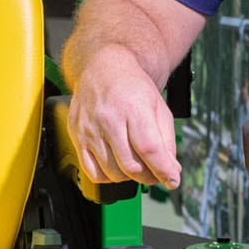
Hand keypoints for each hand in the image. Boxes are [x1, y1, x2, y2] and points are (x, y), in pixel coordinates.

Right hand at [66, 50, 180, 187]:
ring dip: (129, 176)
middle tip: (155, 172)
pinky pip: (92, 172)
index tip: (172, 180)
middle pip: (131, 165)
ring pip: (113, 173)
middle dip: (148, 176)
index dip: (163, 170)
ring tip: (135, 163)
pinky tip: (116, 164)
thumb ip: (167, 141)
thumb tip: (170, 173)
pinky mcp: (76, 136)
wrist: (102, 68)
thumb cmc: (132, 87)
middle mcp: (109, 119)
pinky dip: (108, 176)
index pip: (149, 149)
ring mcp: (90, 129)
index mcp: (133, 108)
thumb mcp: (159, 108)